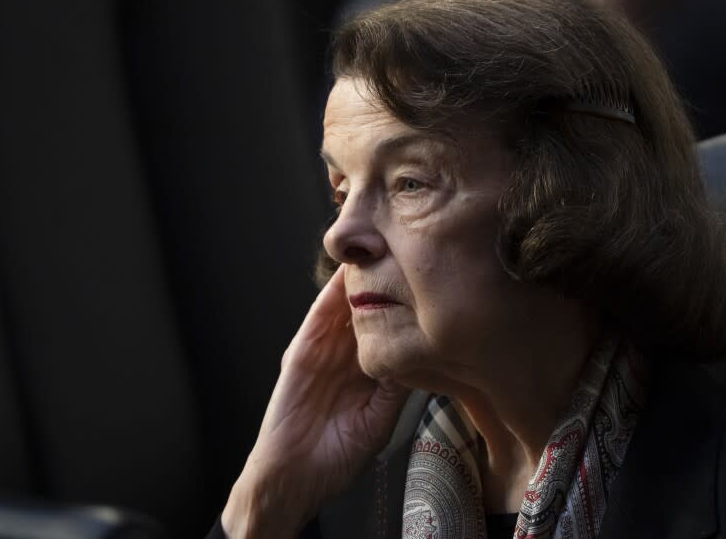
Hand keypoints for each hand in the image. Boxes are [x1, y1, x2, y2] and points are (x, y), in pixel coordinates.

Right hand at [222, 265, 410, 537]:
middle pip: (369, 307)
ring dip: (362, 277)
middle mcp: (347, 354)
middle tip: (410, 249)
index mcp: (367, 369)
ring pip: (345, 304)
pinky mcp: (301, 351)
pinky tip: (349, 273)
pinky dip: (332, 294)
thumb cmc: (336, 457)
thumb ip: (397, 387)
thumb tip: (424, 355)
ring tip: (383, 248)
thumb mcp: (380, 418)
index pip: (390, 327)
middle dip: (387, 280)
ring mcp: (323, 350)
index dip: (407, 304)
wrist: (293, 478)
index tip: (432, 280)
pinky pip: (318, 317)